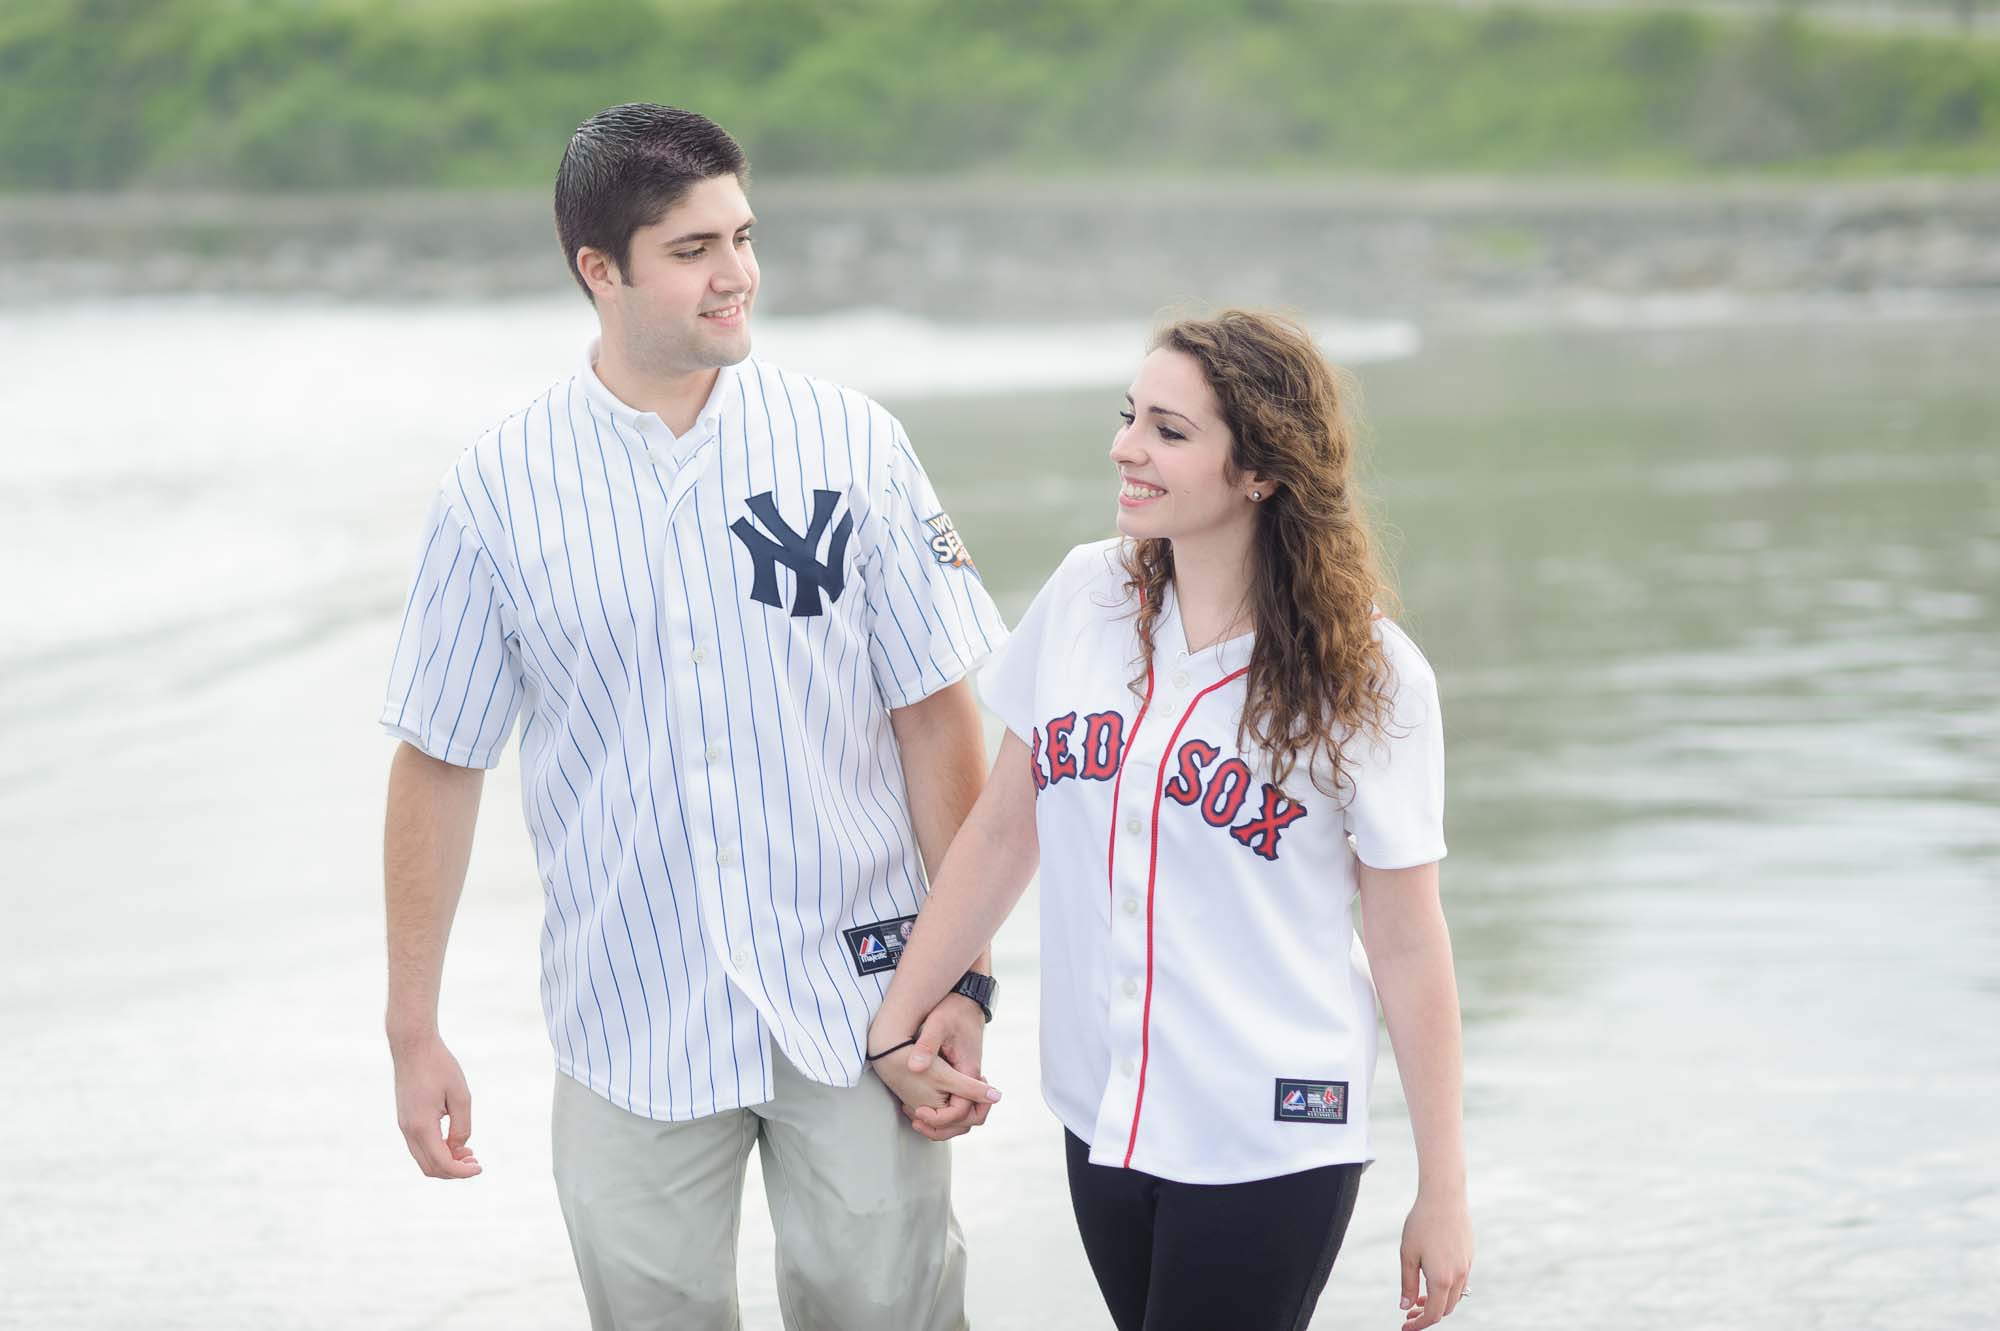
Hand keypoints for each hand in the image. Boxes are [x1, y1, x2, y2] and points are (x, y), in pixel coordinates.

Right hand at [390, 1030, 481, 1178]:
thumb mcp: (460, 1095)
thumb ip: (462, 1125)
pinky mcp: (405, 1119)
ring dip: (445, 1161)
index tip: (479, 1168)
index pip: (442, 1163)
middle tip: (475, 1161)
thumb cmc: (439, 1066)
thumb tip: (460, 1147)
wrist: (413, 1046)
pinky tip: (454, 1141)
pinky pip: (420, 1146)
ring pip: (423, 1158)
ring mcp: (404, 1125)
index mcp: (422, 1126)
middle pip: (430, 1167)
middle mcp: (408, 1130)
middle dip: (453, 1171)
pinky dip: (437, 1150)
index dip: (462, 1172)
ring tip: (468, 1153)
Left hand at [903, 994, 996, 1141]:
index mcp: (969, 1072)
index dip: (940, 1118)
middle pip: (968, 1120)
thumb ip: (926, 1047)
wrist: (966, 998)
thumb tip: (914, 1067)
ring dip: (942, 1123)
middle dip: (942, 1129)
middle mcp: (972, 1079)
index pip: (962, 1111)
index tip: (918, 1111)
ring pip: (963, 1114)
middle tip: (917, 1123)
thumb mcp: (937, 1024)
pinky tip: (919, 1104)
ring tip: (915, 1117)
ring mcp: (967, 1078)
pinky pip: (956, 1101)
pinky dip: (941, 1110)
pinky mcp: (960, 1074)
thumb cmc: (953, 1010)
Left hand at [1399, 1188, 1472, 1326]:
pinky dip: (1446, 1288)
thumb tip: (1405, 1306)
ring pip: (1455, 1296)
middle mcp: (1459, 1276)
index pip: (1433, 1314)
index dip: (1419, 1324)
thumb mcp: (1407, 1254)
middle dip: (1427, 1315)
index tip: (1405, 1326)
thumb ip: (1408, 1283)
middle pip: (1446, 1309)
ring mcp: (1467, 1266)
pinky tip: (1431, 1278)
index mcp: (1442, 1279)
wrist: (1444, 1197)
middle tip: (1408, 1312)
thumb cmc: (1421, 1223)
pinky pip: (1460, 1281)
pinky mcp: (1469, 1256)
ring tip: (1417, 1296)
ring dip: (1437, 1301)